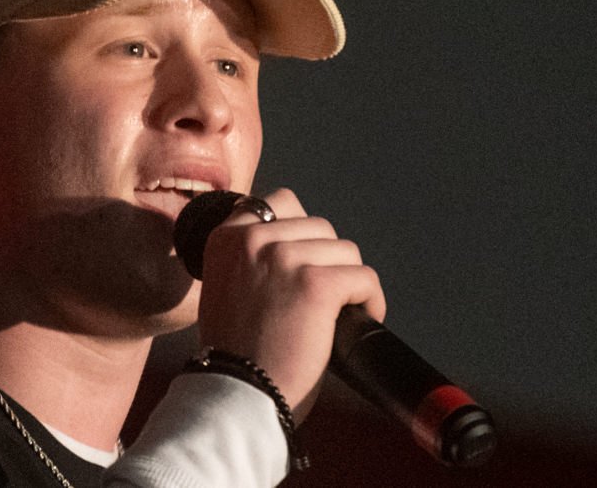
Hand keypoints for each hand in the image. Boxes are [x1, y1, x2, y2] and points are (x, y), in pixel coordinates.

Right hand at [197, 188, 385, 422]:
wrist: (236, 395)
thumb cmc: (235, 352)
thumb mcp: (226, 287)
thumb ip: (250, 259)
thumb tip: (299, 245)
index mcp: (226, 237)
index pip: (281, 202)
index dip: (302, 232)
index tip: (305, 263)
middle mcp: (251, 239)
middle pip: (319, 226)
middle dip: (328, 261)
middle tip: (323, 299)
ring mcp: (283, 258)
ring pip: (345, 251)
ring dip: (348, 281)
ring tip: (340, 312)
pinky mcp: (315, 284)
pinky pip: (363, 277)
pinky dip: (371, 301)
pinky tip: (361, 319)